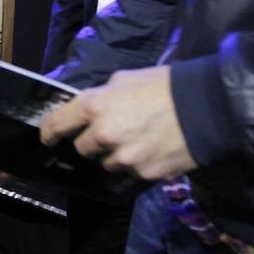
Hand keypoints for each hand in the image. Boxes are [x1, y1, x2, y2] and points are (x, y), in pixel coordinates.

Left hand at [39, 66, 194, 179]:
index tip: (49, 137)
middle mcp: (103, 134)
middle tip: (110, 132)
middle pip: (82, 148)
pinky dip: (136, 164)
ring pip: (106, 163)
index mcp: (94, 106)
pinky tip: (151, 150)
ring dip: (115, 155)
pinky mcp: (143, 174)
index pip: (57, 125)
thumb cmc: (162, 86)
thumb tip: (88, 109)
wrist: (205, 107)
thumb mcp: (123, 80)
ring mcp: (123, 157)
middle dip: (92, 142)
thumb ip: (100, 96)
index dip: (49, 132)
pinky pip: (130, 173)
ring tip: (137, 140)